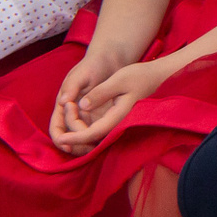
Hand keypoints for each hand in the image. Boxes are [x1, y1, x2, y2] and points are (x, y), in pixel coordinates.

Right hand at [49, 53, 122, 144]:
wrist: (112, 60)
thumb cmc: (94, 64)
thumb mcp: (82, 73)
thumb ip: (72, 86)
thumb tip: (63, 102)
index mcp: (64, 104)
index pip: (57, 127)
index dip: (60, 139)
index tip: (68, 145)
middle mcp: (74, 112)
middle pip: (70, 137)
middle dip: (77, 145)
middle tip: (89, 147)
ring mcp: (87, 115)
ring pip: (84, 137)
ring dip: (88, 144)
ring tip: (98, 146)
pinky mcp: (101, 115)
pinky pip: (98, 131)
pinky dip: (100, 138)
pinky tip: (108, 140)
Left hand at [51, 58, 172, 154]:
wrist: (157, 76)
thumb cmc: (140, 76)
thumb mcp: (119, 79)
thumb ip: (100, 93)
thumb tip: (81, 105)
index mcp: (118, 117)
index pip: (93, 134)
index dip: (75, 138)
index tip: (60, 139)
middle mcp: (117, 124)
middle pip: (91, 140)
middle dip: (73, 132)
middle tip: (66, 108)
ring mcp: (117, 123)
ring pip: (94, 137)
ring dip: (78, 131)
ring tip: (69, 109)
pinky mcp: (116, 119)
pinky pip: (97, 130)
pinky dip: (85, 128)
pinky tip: (77, 114)